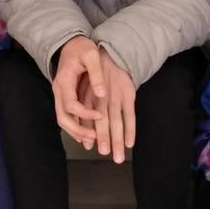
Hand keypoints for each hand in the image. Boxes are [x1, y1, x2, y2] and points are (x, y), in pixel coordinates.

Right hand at [52, 36, 104, 144]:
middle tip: (95, 137)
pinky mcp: (64, 96)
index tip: (100, 115)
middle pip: (62, 118)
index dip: (85, 113)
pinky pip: (66, 116)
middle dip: (77, 131)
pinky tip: (87, 133)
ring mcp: (59, 94)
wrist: (70, 42)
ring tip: (92, 139)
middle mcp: (58, 90)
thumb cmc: (82, 47)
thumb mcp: (92, 55)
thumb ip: (96, 74)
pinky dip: (75, 126)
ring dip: (76, 132)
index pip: (71, 104)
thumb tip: (102, 93)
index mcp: (64, 81)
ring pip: (62, 119)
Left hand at [93, 48, 135, 163]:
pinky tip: (130, 142)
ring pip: (117, 121)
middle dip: (104, 139)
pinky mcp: (129, 94)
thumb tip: (78, 124)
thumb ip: (82, 103)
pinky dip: (131, 129)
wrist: (112, 53)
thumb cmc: (96, 73)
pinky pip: (130, 115)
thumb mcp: (84, 84)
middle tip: (105, 154)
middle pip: (104, 122)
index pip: (87, 116)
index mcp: (89, 94)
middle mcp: (103, 97)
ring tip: (118, 155)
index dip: (88, 131)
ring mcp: (117, 96)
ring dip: (118, 139)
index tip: (88, 146)